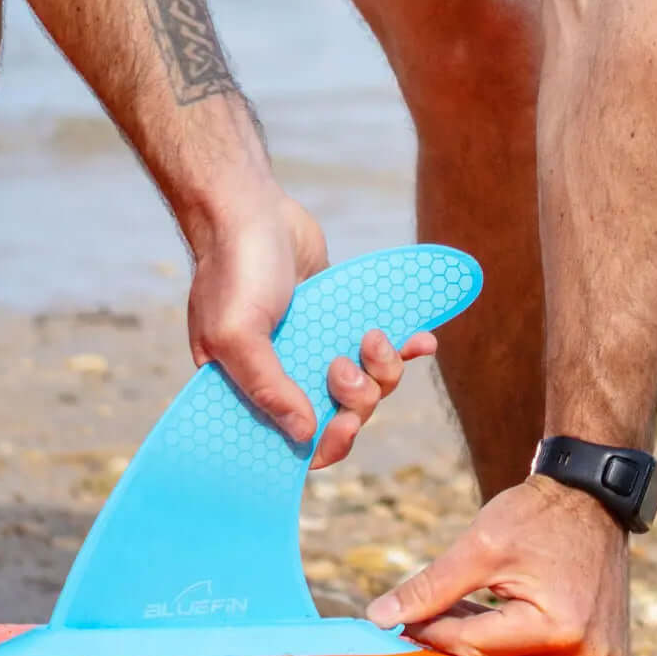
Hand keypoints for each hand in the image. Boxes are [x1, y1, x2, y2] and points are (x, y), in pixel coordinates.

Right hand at [187, 188, 433, 452]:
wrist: (250, 209)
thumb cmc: (234, 270)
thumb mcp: (236, 334)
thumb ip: (268, 387)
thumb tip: (304, 436)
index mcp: (251, 393)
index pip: (294, 446)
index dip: (326, 446)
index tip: (345, 426)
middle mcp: (287, 379)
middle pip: (341, 420)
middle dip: (357, 402)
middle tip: (343, 367)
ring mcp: (318, 352)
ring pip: (369, 388)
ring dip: (382, 370)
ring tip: (372, 336)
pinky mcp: (344, 325)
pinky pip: (384, 352)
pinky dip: (407, 350)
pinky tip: (423, 340)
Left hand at [366, 475, 629, 655]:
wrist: (593, 496)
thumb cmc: (539, 515)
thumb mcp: (479, 546)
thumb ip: (429, 587)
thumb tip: (378, 617)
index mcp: (557, 630)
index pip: (472, 645)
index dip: (429, 632)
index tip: (397, 620)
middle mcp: (586, 654)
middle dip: (452, 637)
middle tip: (417, 618)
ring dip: (478, 639)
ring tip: (450, 609)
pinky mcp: (602, 652)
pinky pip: (540, 655)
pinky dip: (508, 638)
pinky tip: (483, 614)